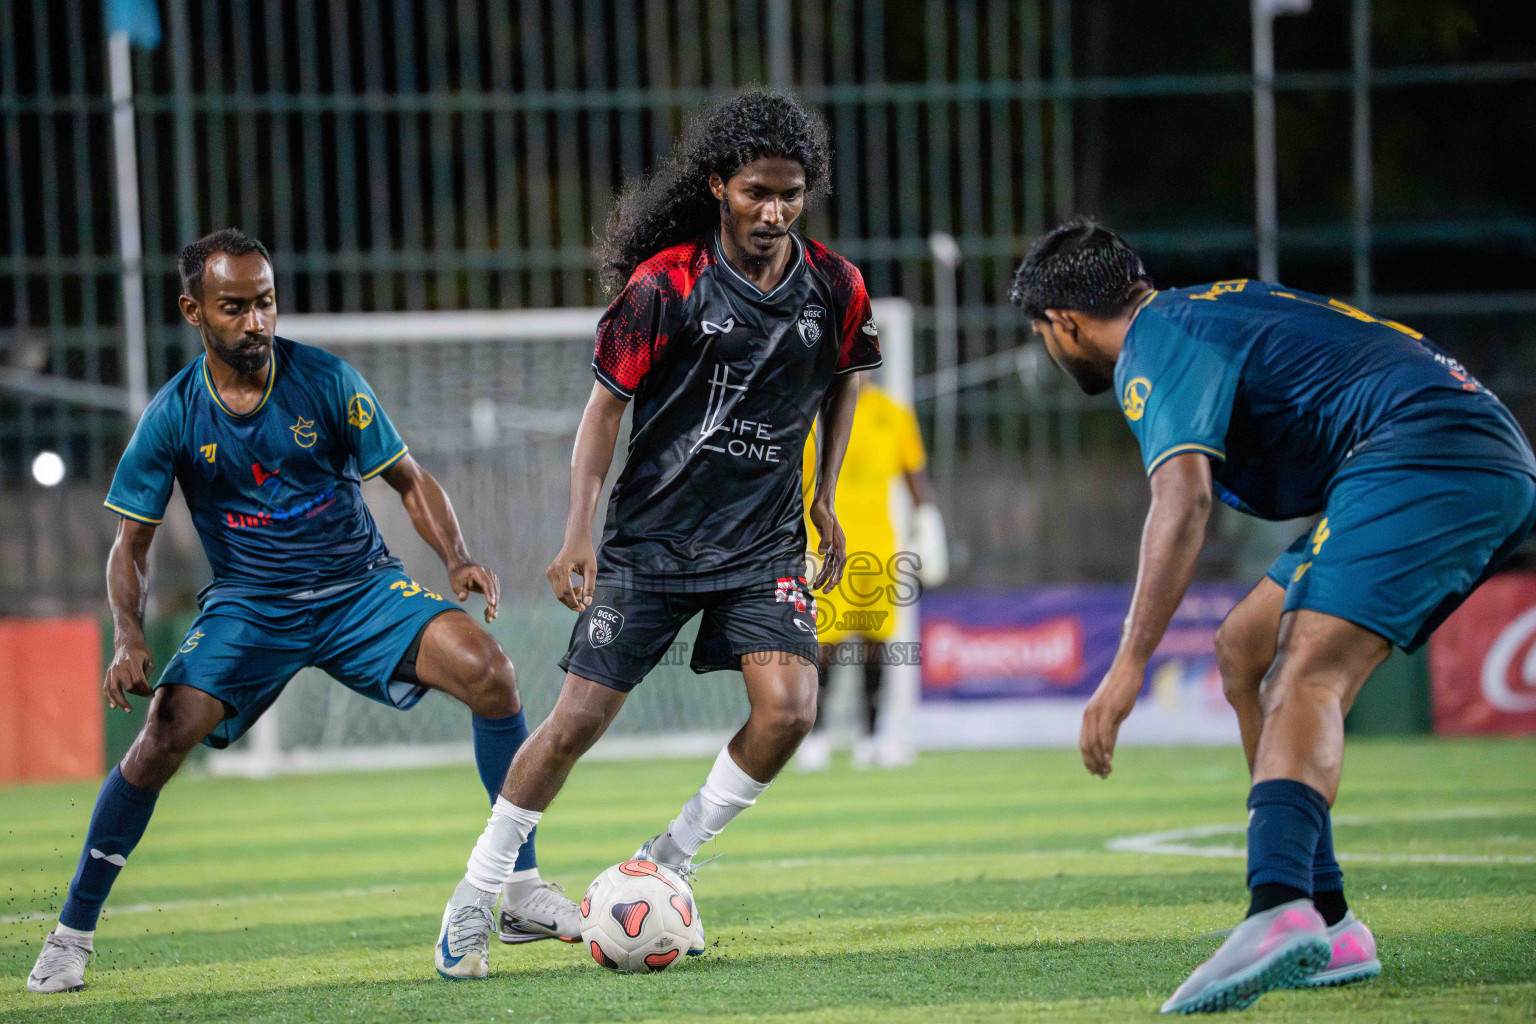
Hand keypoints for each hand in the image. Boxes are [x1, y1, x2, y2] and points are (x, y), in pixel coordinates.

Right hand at [104, 637, 153, 712]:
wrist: (127, 642)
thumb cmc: (141, 652)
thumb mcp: (149, 660)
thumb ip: (146, 674)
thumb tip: (144, 690)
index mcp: (132, 662)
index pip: (139, 680)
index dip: (146, 689)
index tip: (151, 694)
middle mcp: (121, 667)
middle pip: (128, 686)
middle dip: (138, 693)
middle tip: (146, 696)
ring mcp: (113, 670)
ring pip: (114, 689)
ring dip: (121, 701)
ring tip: (128, 709)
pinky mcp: (109, 673)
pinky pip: (106, 687)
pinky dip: (109, 697)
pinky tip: (114, 705)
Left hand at [450, 562, 500, 622]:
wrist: (461, 567)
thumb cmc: (457, 576)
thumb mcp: (455, 584)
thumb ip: (460, 591)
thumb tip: (462, 598)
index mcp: (478, 571)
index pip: (486, 583)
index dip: (490, 594)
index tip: (492, 604)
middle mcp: (488, 573)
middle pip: (494, 589)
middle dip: (494, 604)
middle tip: (491, 616)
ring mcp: (492, 577)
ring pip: (496, 593)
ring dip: (495, 606)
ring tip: (491, 618)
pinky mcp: (493, 582)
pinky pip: (495, 594)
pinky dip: (493, 603)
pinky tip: (490, 613)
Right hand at [546, 534, 596, 610]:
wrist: (575, 540)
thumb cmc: (585, 553)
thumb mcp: (591, 569)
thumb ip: (589, 586)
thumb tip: (587, 603)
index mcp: (562, 568)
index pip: (566, 591)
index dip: (574, 602)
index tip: (583, 608)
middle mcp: (553, 571)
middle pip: (560, 594)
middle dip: (571, 602)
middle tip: (583, 605)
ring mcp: (550, 572)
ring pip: (558, 593)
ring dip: (570, 598)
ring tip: (581, 592)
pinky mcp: (550, 573)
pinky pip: (557, 588)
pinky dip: (566, 593)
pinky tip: (576, 588)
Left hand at [808, 500, 845, 591]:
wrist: (822, 503)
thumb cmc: (823, 512)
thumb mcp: (824, 523)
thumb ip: (825, 538)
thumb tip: (823, 553)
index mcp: (840, 542)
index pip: (840, 562)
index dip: (837, 573)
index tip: (833, 583)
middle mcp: (839, 546)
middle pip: (837, 567)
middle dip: (832, 580)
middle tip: (825, 591)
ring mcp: (834, 546)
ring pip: (831, 566)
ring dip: (825, 576)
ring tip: (816, 587)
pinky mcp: (828, 545)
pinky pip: (827, 561)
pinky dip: (823, 569)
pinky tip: (817, 577)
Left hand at [1079, 659, 1143, 777]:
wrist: (1128, 669)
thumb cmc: (1122, 691)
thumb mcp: (1116, 714)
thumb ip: (1111, 731)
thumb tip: (1109, 749)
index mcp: (1089, 716)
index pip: (1083, 743)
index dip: (1088, 760)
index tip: (1095, 773)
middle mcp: (1089, 715)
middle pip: (1085, 746)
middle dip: (1092, 763)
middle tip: (1102, 776)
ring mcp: (1097, 711)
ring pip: (1093, 741)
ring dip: (1099, 759)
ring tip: (1106, 772)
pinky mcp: (1109, 708)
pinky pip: (1104, 731)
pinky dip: (1106, 747)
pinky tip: (1110, 758)